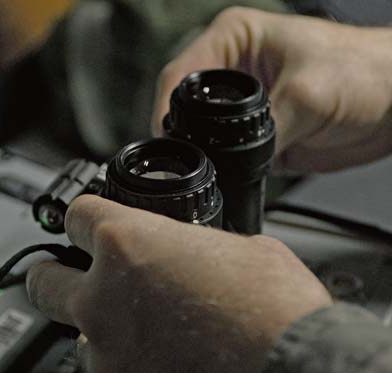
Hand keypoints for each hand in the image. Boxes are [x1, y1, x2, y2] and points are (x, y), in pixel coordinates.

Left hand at [27, 195, 331, 372]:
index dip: (84, 217)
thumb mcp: (244, 251)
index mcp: (127, 246)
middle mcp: (102, 300)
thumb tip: (197, 256)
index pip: (78, 216)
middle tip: (62, 275)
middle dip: (51, 274)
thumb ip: (198, 249)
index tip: (86, 225)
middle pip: (44, 280)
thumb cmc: (276, 318)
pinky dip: (133, 372)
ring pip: (82, 337)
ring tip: (150, 336)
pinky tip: (171, 371)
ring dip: (105, 331)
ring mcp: (106, 356)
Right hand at [152, 7, 391, 172]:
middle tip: (179, 159)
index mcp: (234, 38)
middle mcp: (233, 70)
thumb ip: (264, 126)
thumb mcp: (307, 93)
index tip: (164, 138)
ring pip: (203, 134)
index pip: (180, 74)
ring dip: (201, 153)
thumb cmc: (366, 72)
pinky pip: (227, 155)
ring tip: (201, 170)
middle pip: (183, 106)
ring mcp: (243, 105)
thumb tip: (232, 158)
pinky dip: (224, 168)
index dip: (164, 109)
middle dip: (179, 134)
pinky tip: (225, 176)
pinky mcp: (256, 134)